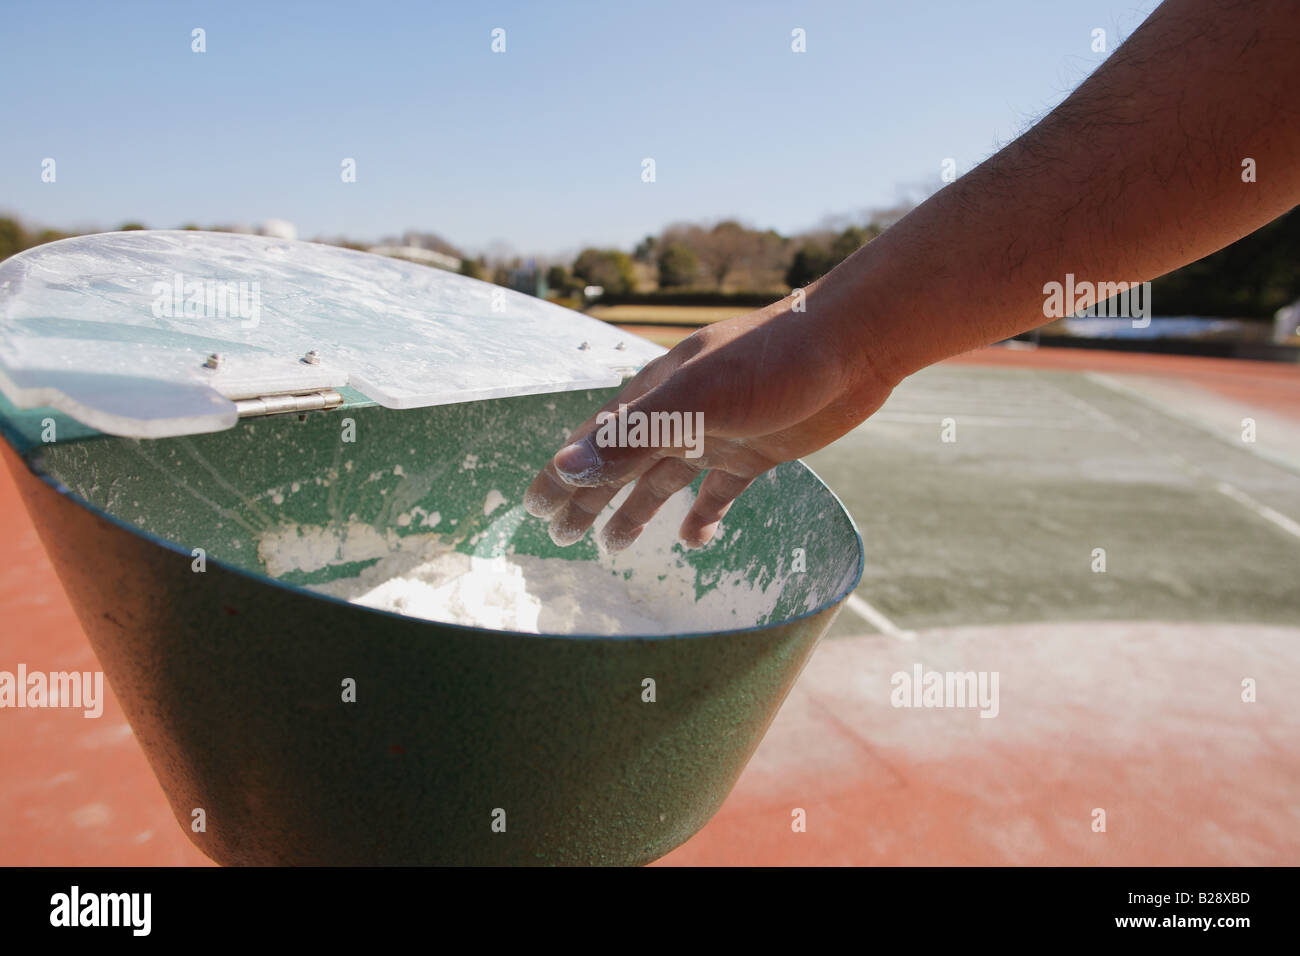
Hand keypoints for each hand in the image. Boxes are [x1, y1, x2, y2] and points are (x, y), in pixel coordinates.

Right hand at [523, 299, 893, 550]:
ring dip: (636, 510)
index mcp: (656, 395)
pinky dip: (704, 516)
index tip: (533, 507)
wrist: (854, 344)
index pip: (594, 440)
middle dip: (589, 498)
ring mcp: (719, 433)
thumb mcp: (696, 401)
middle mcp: (681, 414)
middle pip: (622, 464)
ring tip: (614, 546)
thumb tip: (568, 469)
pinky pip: (721, 491)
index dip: (563, 474)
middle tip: (562, 537)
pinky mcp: (758, 450)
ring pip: (664, 480)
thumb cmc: (772, 361)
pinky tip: (694, 540)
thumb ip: (633, 435)